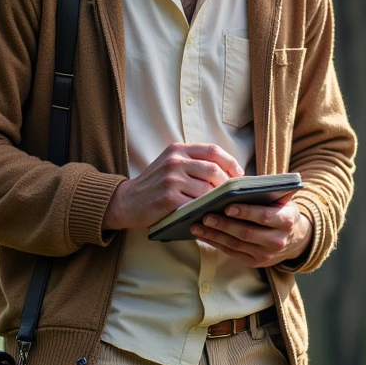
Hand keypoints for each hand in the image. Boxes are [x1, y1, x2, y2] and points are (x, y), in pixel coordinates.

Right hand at [103, 143, 243, 230]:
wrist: (126, 202)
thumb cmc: (153, 186)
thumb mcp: (170, 165)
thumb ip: (193, 164)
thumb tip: (227, 173)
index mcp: (177, 150)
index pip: (213, 150)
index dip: (231, 162)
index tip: (239, 175)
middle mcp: (174, 161)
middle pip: (214, 169)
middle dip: (228, 184)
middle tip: (234, 196)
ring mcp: (171, 179)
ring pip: (208, 189)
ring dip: (219, 200)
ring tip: (224, 206)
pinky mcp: (169, 198)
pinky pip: (197, 204)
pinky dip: (206, 210)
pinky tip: (210, 214)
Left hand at [191, 195, 312, 267]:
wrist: (295, 240)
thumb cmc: (282, 212)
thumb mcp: (284, 201)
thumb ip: (269, 192)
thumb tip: (243, 183)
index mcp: (286, 221)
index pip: (264, 216)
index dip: (246, 212)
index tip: (228, 206)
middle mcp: (277, 241)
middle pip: (246, 233)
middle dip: (224, 225)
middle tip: (205, 216)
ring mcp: (265, 255)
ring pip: (236, 244)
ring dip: (214, 235)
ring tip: (197, 226)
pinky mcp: (255, 263)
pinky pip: (232, 252)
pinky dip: (216, 243)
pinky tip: (203, 235)